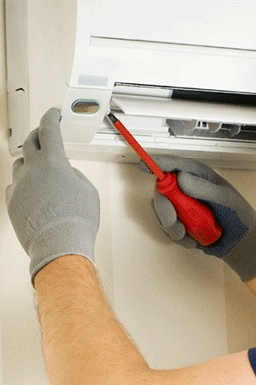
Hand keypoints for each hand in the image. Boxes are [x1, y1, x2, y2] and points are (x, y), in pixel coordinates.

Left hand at [5, 108, 99, 281]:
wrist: (59, 243)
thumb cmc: (76, 220)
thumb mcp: (87, 190)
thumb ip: (74, 174)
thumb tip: (65, 174)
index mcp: (54, 162)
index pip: (49, 130)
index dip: (51, 118)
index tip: (53, 114)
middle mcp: (32, 170)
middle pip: (30, 142)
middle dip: (38, 135)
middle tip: (44, 135)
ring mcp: (19, 185)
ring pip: (20, 164)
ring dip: (30, 161)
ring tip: (40, 168)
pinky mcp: (12, 200)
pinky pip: (15, 184)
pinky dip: (24, 183)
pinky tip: (34, 190)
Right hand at [141, 156, 255, 281]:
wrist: (241, 241)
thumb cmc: (238, 215)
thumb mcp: (225, 200)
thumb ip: (204, 189)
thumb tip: (181, 177)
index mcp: (199, 176)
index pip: (175, 165)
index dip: (158, 164)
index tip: (143, 166)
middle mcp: (187, 189)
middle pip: (161, 191)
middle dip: (164, 208)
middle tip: (173, 221)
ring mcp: (182, 206)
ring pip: (161, 212)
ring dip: (172, 227)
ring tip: (189, 235)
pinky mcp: (180, 223)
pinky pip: (168, 230)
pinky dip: (179, 238)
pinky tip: (194, 240)